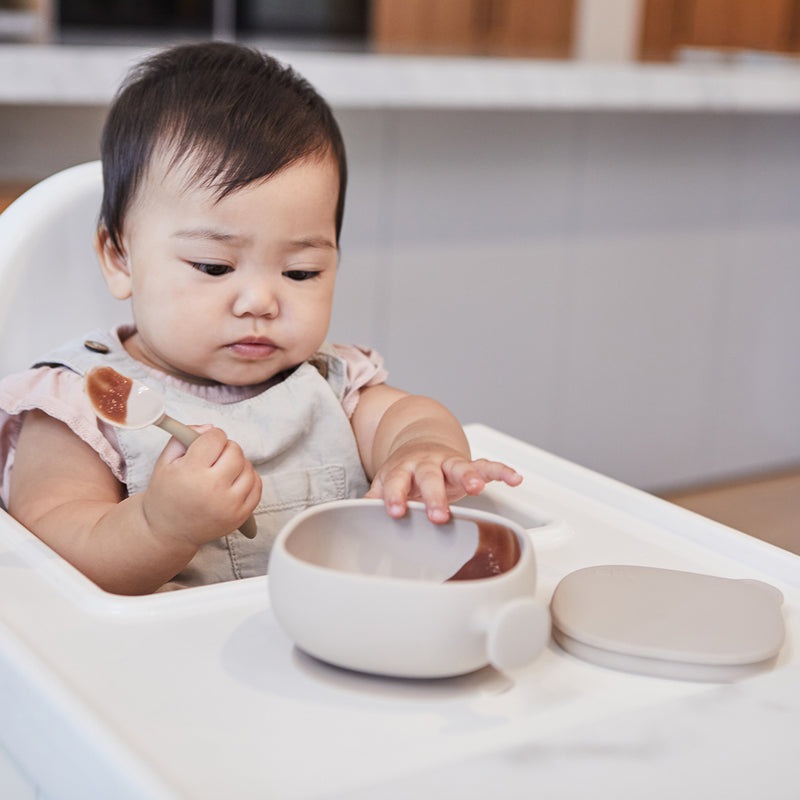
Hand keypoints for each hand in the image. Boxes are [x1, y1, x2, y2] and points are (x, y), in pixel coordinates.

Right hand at [142, 426, 261, 546]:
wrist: (168, 532)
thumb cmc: (165, 495)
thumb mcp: (165, 462)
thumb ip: (184, 437)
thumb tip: (210, 427)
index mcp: (191, 472)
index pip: (216, 438)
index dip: (211, 436)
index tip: (206, 442)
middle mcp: (213, 489)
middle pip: (235, 451)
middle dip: (226, 448)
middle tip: (214, 457)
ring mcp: (229, 504)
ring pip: (248, 467)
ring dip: (238, 464)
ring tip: (222, 471)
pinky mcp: (240, 516)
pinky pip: (257, 486)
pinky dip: (249, 479)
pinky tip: (233, 481)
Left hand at [365, 441, 521, 523]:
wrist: (420, 443)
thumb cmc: (404, 471)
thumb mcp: (386, 483)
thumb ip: (375, 499)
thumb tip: (352, 517)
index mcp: (403, 468)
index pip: (397, 482)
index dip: (396, 496)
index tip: (395, 511)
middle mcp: (427, 463)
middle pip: (430, 477)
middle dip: (434, 496)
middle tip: (437, 515)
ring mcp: (449, 462)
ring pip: (459, 467)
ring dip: (468, 476)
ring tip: (475, 487)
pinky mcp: (470, 464)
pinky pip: (488, 466)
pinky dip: (502, 471)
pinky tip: (514, 479)